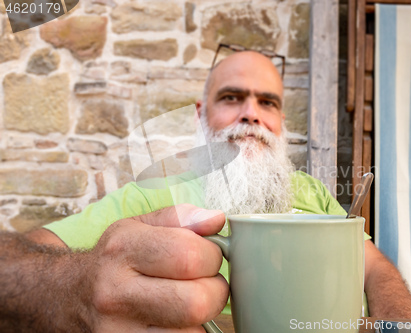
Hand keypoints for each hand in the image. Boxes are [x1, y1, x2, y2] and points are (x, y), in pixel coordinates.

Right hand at [86, 204, 228, 331]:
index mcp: (123, 249)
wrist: (66, 297)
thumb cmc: (113, 259)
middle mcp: (114, 293)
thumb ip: (181, 218)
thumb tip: (216, 220)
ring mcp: (115, 332)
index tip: (207, 257)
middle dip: (214, 291)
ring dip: (200, 319)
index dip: (212, 256)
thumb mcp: (138, 226)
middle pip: (196, 302)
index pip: (190, 256)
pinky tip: (173, 321)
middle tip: (205, 284)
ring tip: (185, 303)